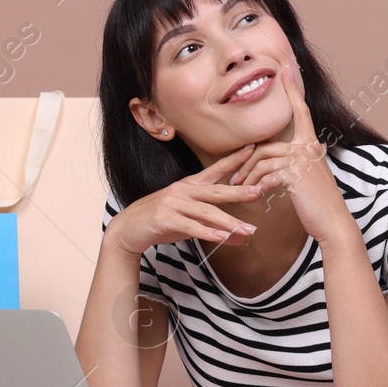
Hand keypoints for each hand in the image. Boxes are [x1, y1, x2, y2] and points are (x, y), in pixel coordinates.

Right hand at [103, 144, 264, 257]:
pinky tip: (221, 237)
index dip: (234, 159)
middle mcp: (183, 190)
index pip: (216, 170)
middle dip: (238, 191)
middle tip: (259, 192)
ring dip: (228, 222)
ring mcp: (173, 203)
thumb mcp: (191, 224)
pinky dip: (206, 232)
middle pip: (215, 190)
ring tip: (247, 230)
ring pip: (206, 212)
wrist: (128, 229)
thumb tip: (243, 238)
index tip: (253, 148)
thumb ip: (216, 228)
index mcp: (190, 186)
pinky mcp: (164, 218)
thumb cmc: (162, 222)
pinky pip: (190, 226)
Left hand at [229, 62, 354, 243]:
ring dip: (247, 177)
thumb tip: (293, 157)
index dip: (292, 90)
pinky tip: (257, 197)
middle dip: (246, 163)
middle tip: (235, 178)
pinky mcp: (295, 176)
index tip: (286, 69)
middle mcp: (308, 148)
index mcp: (311, 144)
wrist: (333, 223)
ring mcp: (302, 161)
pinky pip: (267, 176)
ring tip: (241, 190)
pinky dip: (258, 187)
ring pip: (262, 161)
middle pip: (265, 147)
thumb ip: (301, 162)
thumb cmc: (320, 203)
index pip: (301, 111)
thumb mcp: (311, 176)